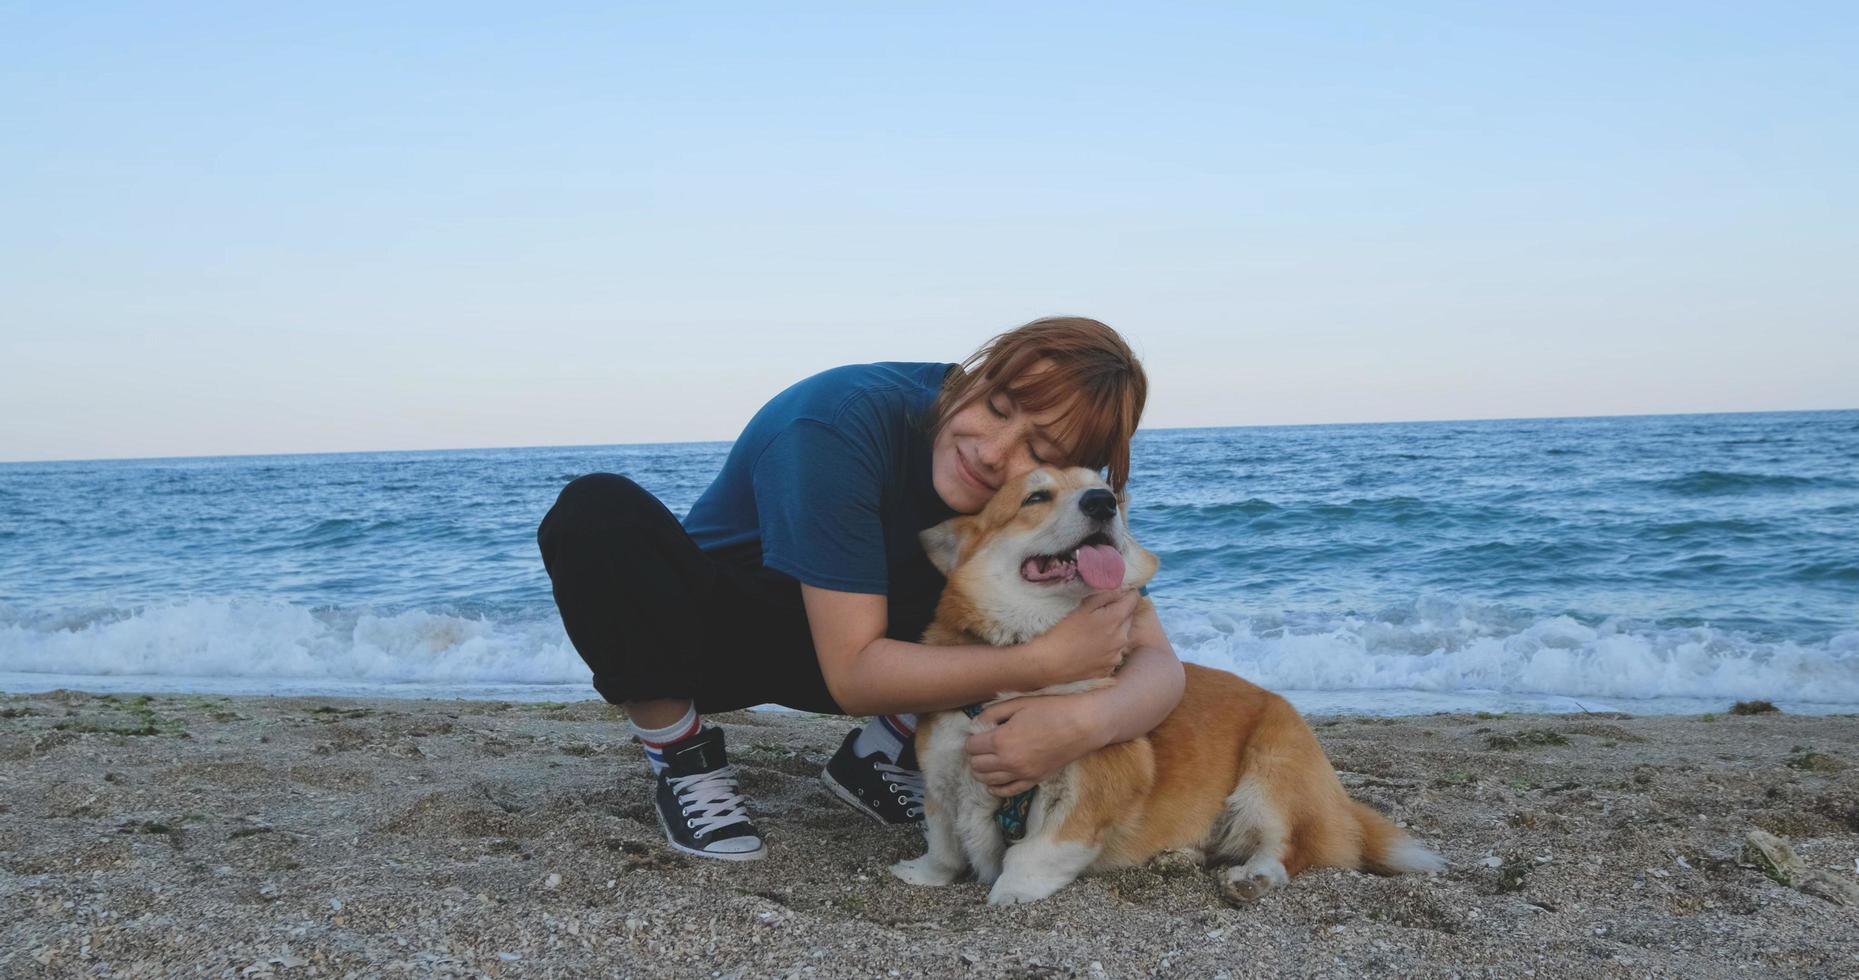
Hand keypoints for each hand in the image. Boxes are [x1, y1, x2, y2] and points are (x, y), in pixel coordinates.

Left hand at [964, 694, 1105, 796]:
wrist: (1082, 725)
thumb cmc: (1051, 709)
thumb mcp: (1018, 703)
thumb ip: (992, 713)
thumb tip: (975, 725)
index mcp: (1001, 740)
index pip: (972, 746)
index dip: (972, 738)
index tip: (979, 733)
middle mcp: (1008, 761)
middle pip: (976, 765)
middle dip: (975, 755)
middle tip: (982, 745)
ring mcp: (1021, 774)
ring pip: (987, 780)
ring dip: (982, 771)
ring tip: (987, 760)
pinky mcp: (1034, 780)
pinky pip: (1007, 791)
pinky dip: (996, 788)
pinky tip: (993, 782)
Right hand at [1024, 589, 1139, 686]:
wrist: (1049, 663)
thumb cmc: (1063, 632)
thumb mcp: (1082, 608)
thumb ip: (1105, 596)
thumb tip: (1121, 590)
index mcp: (1115, 620)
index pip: (1133, 600)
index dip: (1128, 594)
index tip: (1121, 593)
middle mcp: (1122, 639)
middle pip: (1129, 619)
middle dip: (1120, 614)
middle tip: (1101, 614)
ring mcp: (1116, 656)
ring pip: (1122, 638)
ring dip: (1115, 633)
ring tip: (1094, 634)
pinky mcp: (1109, 669)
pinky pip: (1114, 654)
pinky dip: (1108, 650)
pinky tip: (1091, 649)